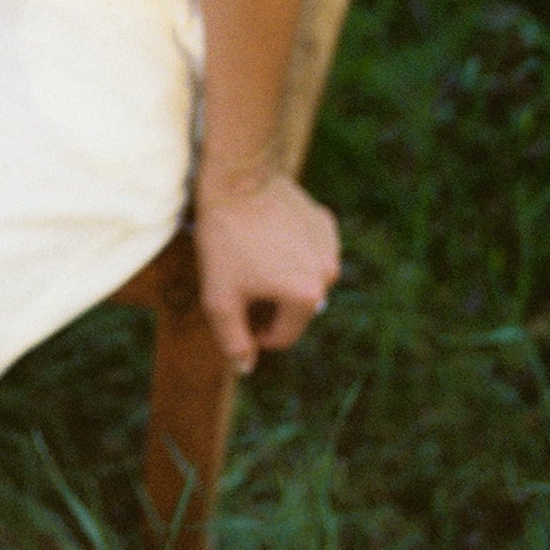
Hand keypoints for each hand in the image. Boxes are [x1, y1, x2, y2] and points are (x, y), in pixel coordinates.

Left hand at [193, 166, 340, 372]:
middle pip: (295, 309)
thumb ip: (233, 340)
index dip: (255, 334)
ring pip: (304, 280)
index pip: (283, 336)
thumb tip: (247, 369)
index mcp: (306, 297)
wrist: (238, 180)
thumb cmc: (226, 240)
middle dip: (270, 306)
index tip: (236, 316)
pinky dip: (292, 253)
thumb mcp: (219, 298)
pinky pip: (309, 252)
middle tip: (241, 284)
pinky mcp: (326, 224)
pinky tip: (268, 239)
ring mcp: (330, 247)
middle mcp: (327, 274)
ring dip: (282, 279)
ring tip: (253, 260)